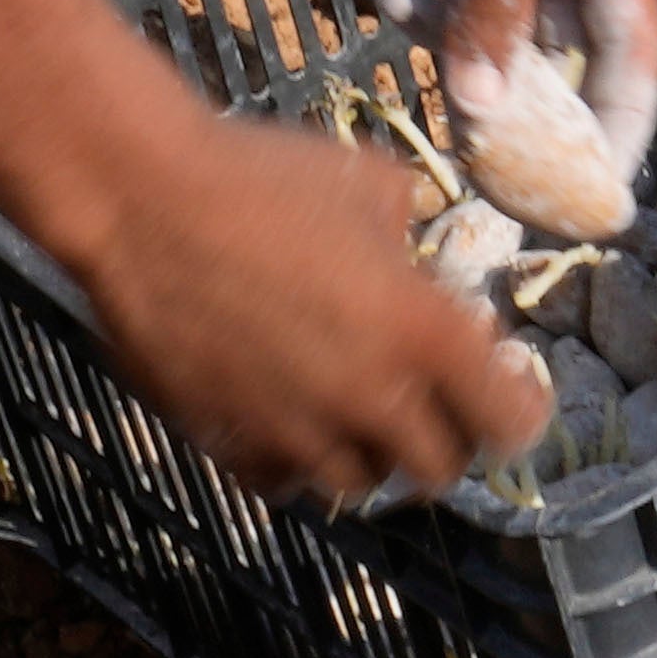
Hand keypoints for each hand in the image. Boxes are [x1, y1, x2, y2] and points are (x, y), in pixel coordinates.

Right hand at [50, 103, 555, 502]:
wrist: (139, 197)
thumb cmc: (259, 173)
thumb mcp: (367, 179)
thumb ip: (412, 230)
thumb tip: (416, 250)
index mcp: (421, 330)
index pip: (509, 421)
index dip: (517, 413)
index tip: (507, 394)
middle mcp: (370, 397)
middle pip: (440, 468)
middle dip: (443, 436)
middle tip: (427, 400)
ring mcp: (297, 429)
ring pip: (363, 484)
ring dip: (368, 452)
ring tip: (350, 410)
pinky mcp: (232, 443)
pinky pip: (285, 481)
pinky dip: (296, 460)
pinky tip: (285, 416)